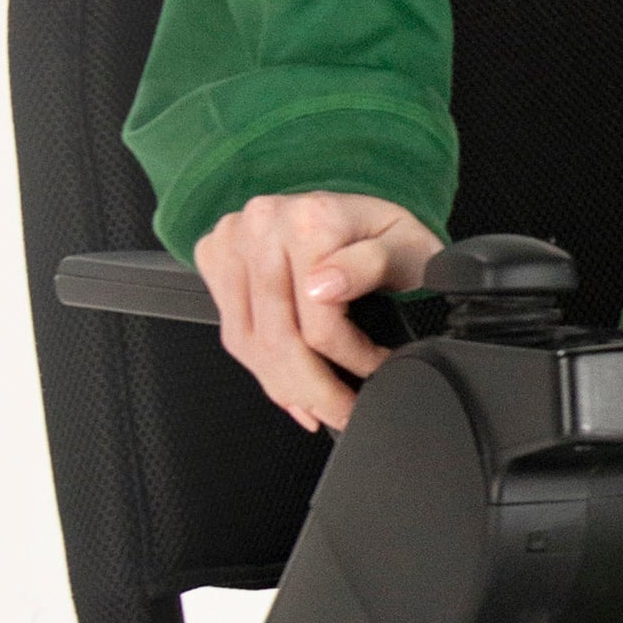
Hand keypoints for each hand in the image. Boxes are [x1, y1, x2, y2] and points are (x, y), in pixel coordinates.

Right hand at [194, 190, 443, 432]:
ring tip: (317, 406)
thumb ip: (372, 264)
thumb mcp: (407, 247)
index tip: (376, 372)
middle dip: (314, 390)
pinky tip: (289, 385)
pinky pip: (232, 331)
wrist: (352, 211)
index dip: (351, 358)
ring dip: (284, 387)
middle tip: (343, 412)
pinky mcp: (215, 257)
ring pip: (247, 342)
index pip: (317, 318)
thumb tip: (325, 287)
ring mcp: (232, 240)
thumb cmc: (383, 233)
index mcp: (311, 219)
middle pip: (276, 336)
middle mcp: (263, 224)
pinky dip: (261, 367)